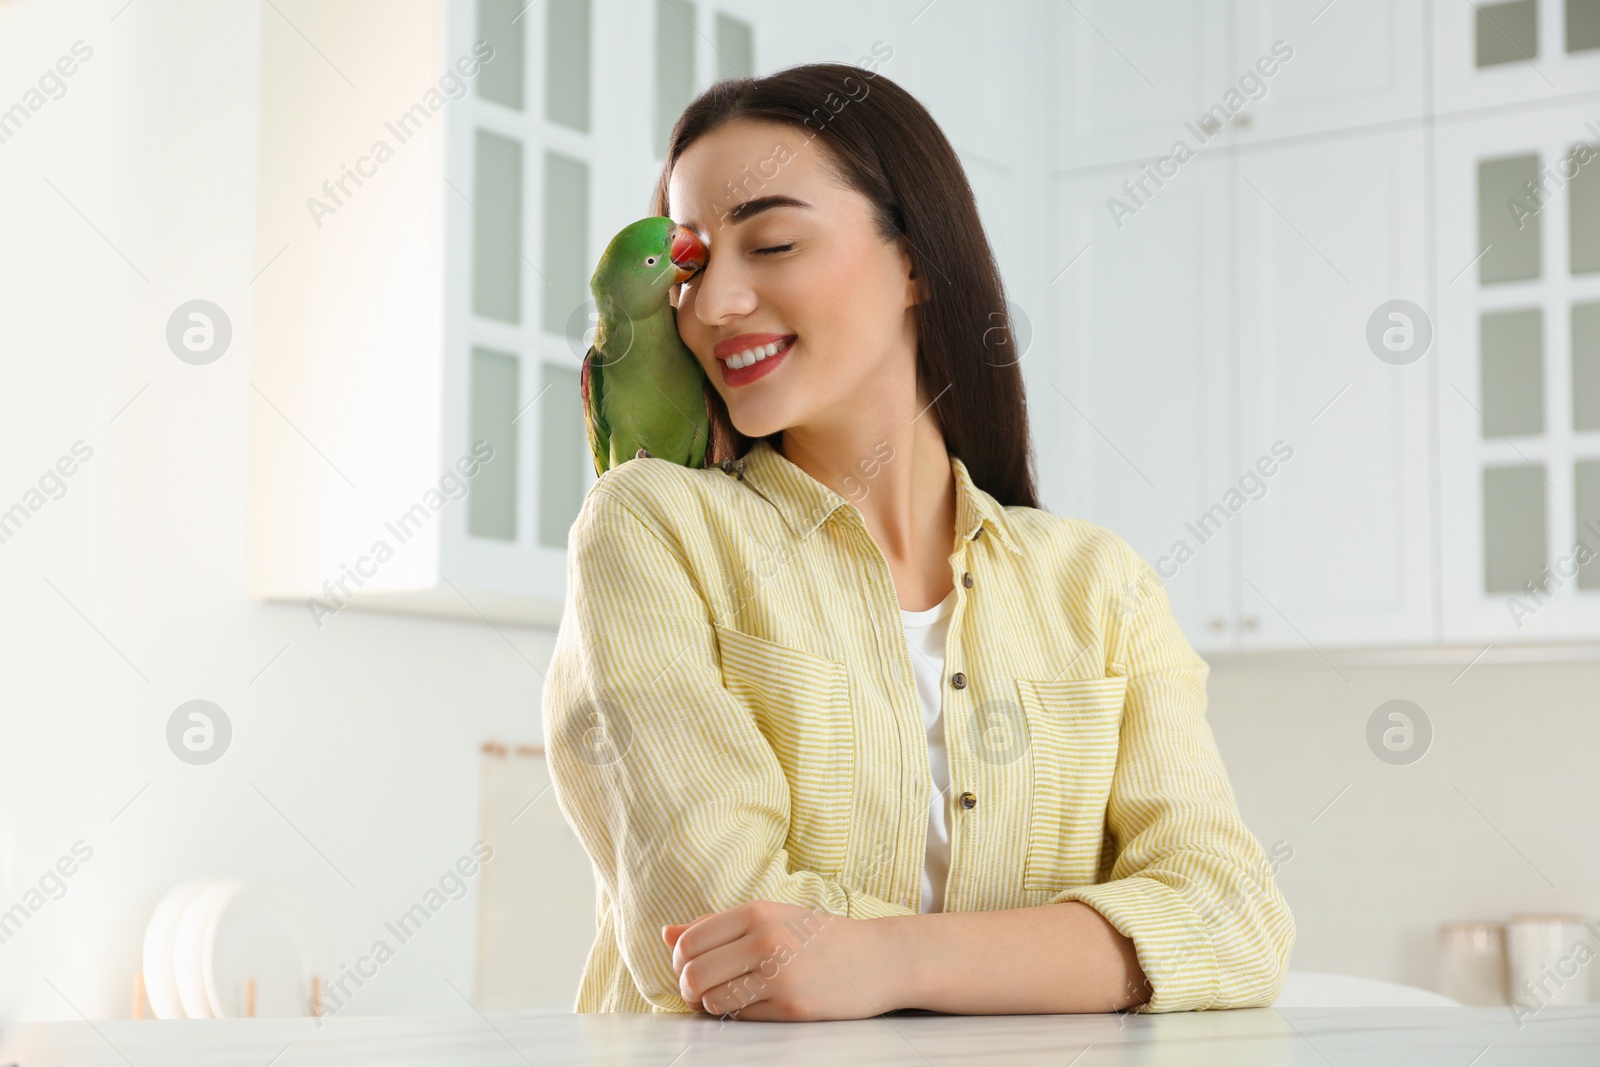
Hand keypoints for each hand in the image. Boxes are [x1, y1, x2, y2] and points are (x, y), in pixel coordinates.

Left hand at [661, 899, 900, 1020]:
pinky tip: (755, 1003)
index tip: (691, 968)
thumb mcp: (768, 917)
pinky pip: (740, 1017)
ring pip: (712, 1000)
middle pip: (693, 974)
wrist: (875, 959)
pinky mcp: (791, 1005)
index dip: (680, 962)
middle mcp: (764, 940)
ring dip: (711, 1005)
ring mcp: (779, 974)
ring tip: (727, 997)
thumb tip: (665, 934)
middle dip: (689, 988)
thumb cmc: (816, 936)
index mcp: (755, 912)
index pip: (689, 942)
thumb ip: (715, 925)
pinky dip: (738, 1015)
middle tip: (702, 990)